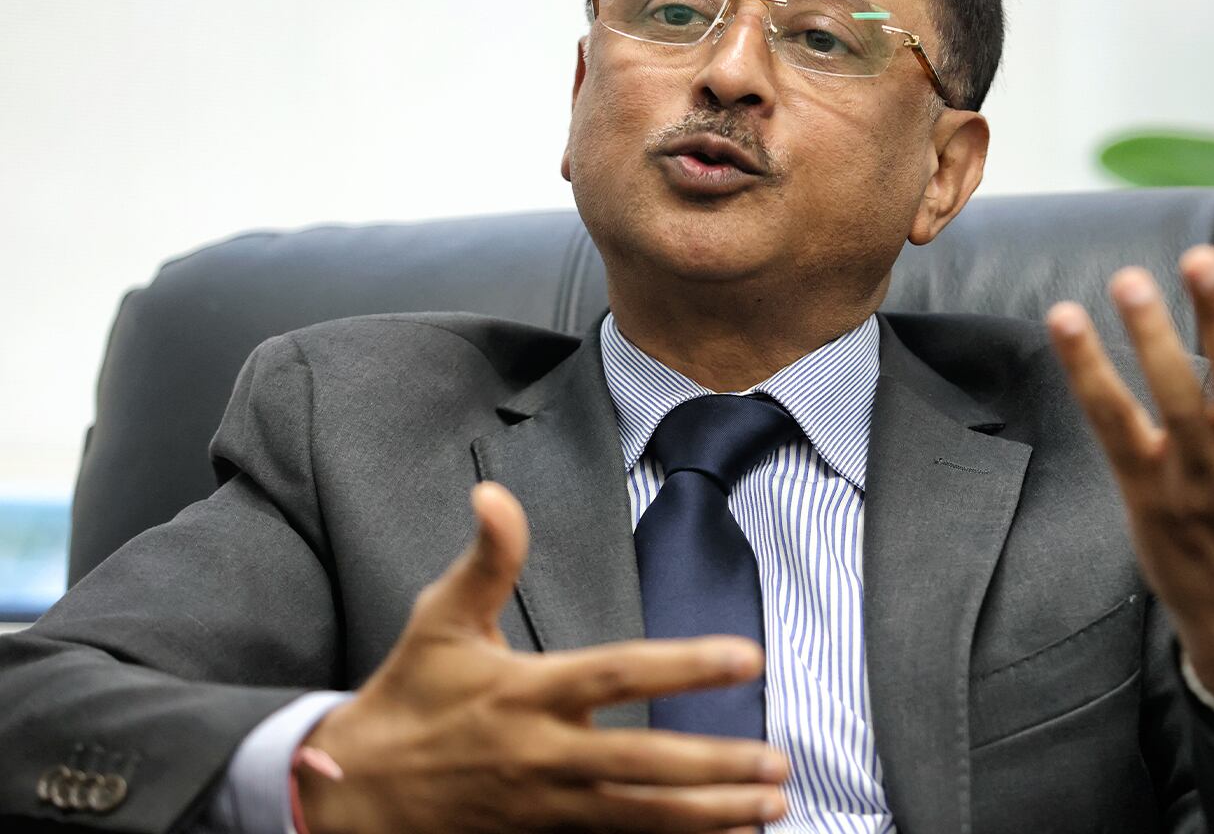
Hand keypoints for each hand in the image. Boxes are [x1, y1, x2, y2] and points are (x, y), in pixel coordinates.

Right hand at [298, 483, 787, 833]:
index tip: (746, 658)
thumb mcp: (440, 620)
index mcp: (525, 691)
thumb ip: (487, 560)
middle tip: (777, 761)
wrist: (354, 793)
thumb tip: (493, 494)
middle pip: (641, 763)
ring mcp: (543, 806)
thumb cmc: (408, 697)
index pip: (618, 674)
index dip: (685, 666)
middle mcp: (541, 753)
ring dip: (709, 814)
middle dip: (714, 765)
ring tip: (770, 806)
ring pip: (638, 817)